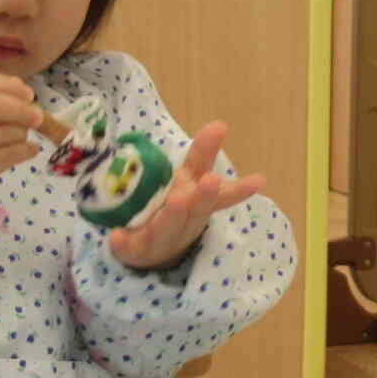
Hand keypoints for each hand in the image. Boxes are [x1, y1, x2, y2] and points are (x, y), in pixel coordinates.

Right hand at [0, 67, 44, 213]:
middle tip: (38, 115)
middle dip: (23, 108)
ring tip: (18, 137)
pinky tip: (27, 150)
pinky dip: (25, 150)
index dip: (8, 85)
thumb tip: (18, 86)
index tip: (27, 93)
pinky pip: (11, 153)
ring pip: (7, 130)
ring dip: (21, 133)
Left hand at [107, 121, 268, 270]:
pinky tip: (117, 236)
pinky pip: (127, 246)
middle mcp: (184, 222)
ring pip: (167, 228)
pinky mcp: (134, 250)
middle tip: (211, 180)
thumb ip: (202, 155)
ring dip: (172, 215)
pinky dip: (123, 242)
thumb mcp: (189, 181)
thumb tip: (220, 124)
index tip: (260, 180)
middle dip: (204, 195)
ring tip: (177, 199)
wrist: (149, 253)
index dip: (239, 188)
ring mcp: (160, 238)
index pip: (220, 193)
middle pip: (196, 210)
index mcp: (197, 203)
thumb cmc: (174, 210)